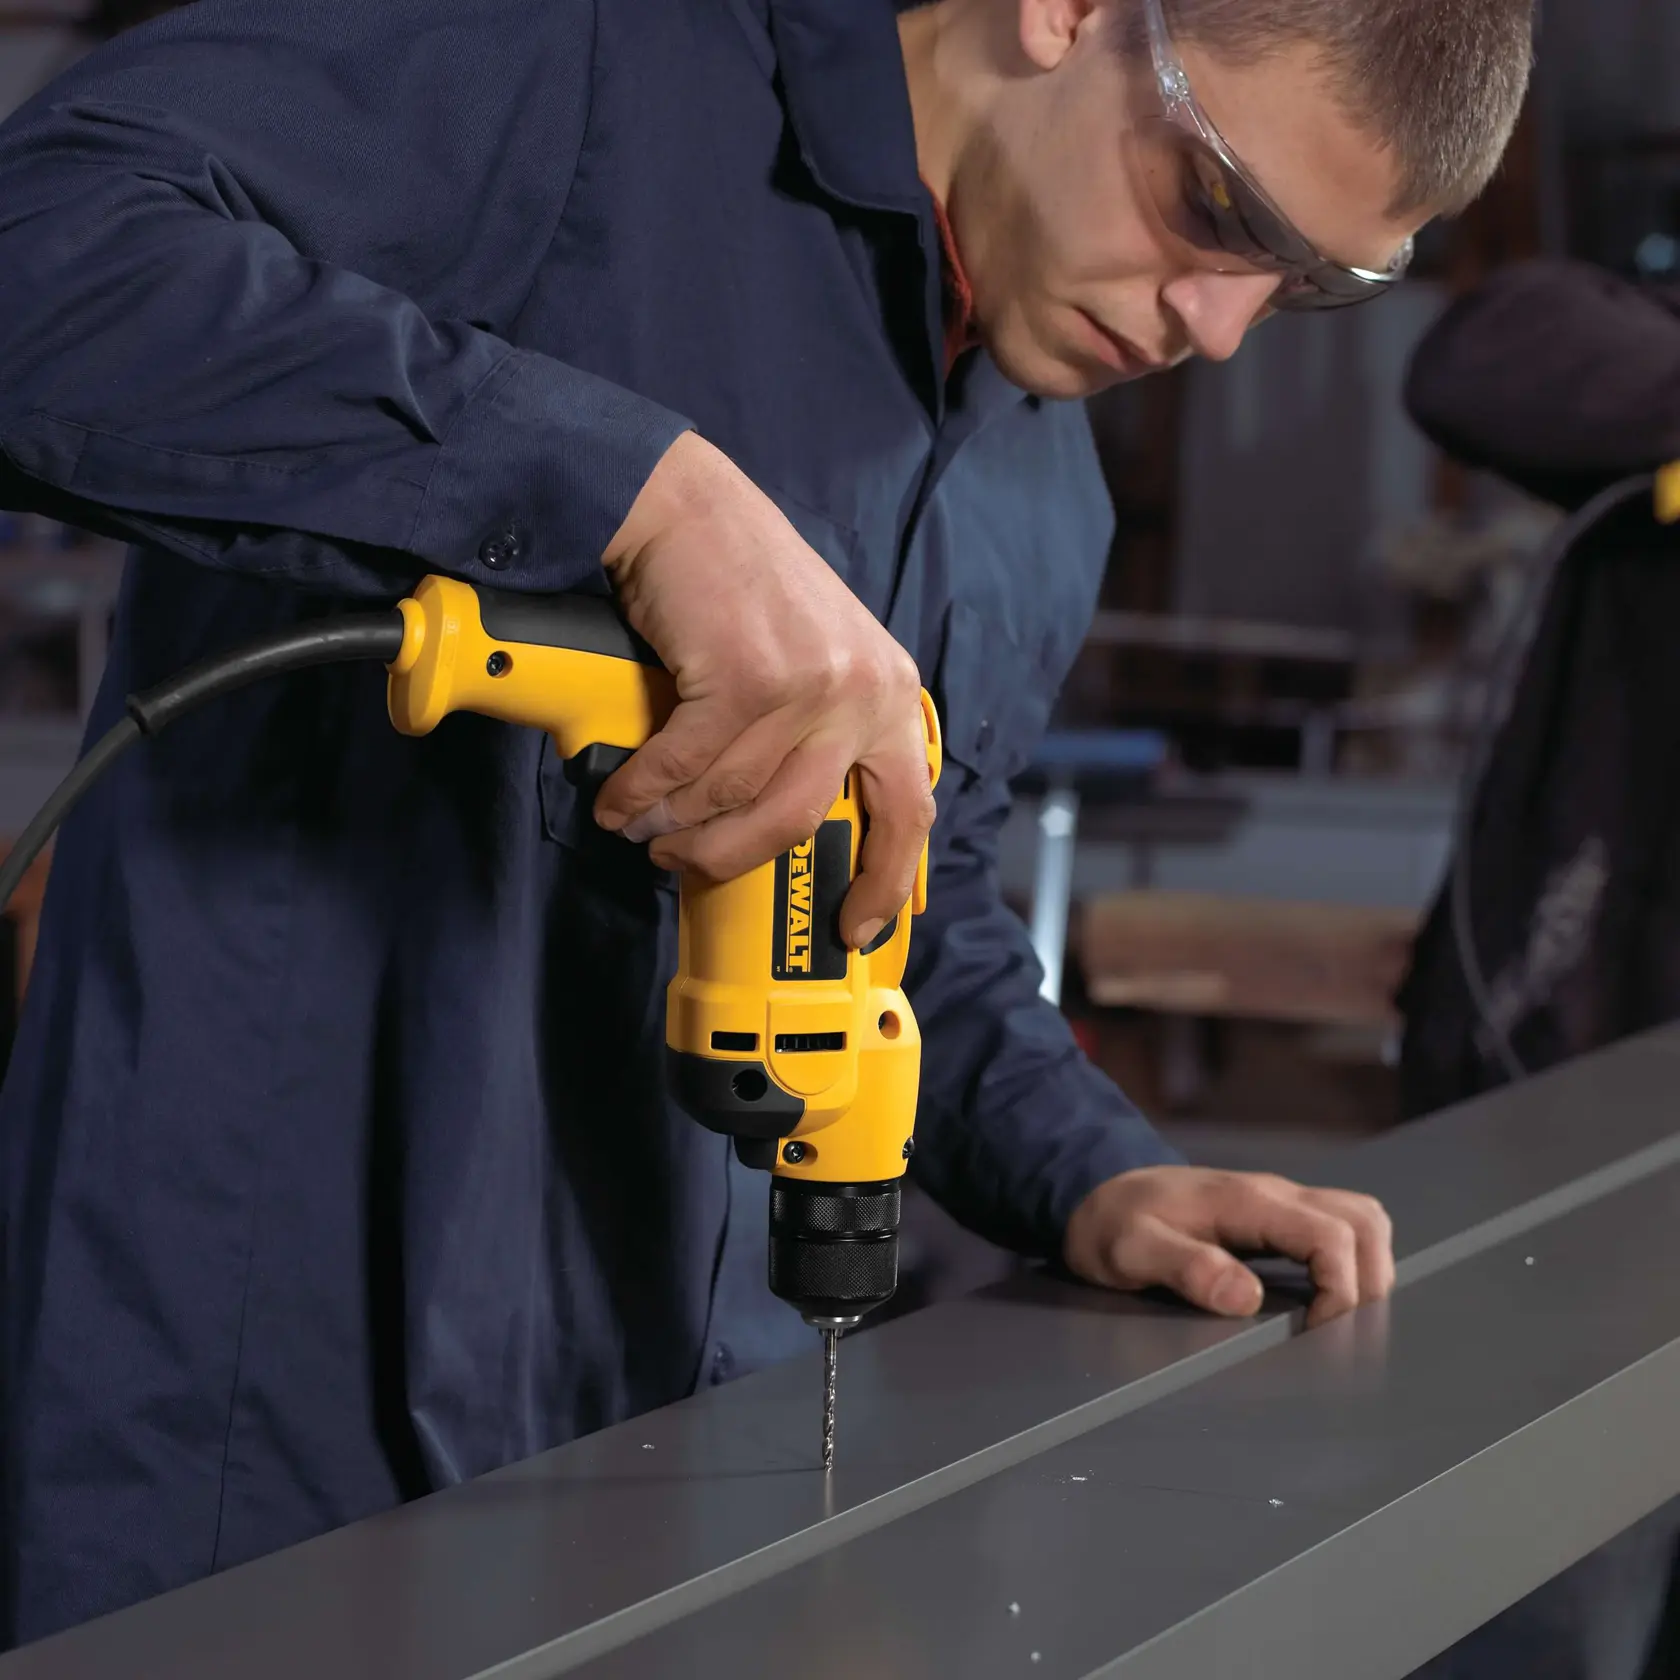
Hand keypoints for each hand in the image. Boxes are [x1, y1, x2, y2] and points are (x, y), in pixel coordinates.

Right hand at [594, 432, 934, 945]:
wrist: (685, 506)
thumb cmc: (740, 583)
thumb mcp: (816, 653)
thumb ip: (821, 728)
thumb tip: (784, 822)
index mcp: (888, 692)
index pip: (910, 809)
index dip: (884, 879)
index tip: (852, 927)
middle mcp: (861, 692)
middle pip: (797, 820)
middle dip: (730, 857)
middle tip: (685, 864)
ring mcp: (806, 686)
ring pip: (733, 797)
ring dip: (674, 825)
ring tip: (642, 829)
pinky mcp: (743, 679)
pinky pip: (684, 768)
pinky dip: (643, 792)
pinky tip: (620, 798)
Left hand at [1064, 1166, 1394, 1330]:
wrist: (1094, 1189)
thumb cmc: (1112, 1222)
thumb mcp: (1132, 1250)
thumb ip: (1187, 1268)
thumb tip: (1247, 1299)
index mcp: (1248, 1202)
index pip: (1333, 1235)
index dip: (1341, 1289)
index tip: (1314, 1332)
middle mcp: (1274, 1194)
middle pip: (1364, 1221)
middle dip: (1367, 1281)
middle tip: (1332, 1330)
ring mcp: (1278, 1202)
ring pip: (1359, 1219)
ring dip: (1366, 1268)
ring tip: (1335, 1317)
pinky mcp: (1275, 1216)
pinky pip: (1336, 1227)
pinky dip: (1349, 1262)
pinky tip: (1322, 1298)